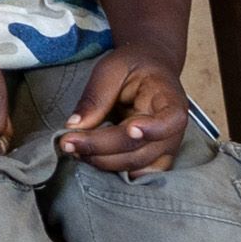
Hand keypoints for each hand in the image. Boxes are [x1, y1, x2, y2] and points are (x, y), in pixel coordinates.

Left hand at [57, 47, 187, 175]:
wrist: (148, 69)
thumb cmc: (132, 67)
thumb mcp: (111, 69)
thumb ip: (96, 97)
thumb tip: (74, 126)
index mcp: (169, 99)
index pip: (172, 120)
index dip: (153, 129)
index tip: (129, 128)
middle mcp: (173, 129)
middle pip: (142, 149)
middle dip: (102, 148)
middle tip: (67, 141)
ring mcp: (165, 147)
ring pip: (136, 166)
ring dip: (102, 161)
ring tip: (73, 148)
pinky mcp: (153, 158)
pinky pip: (136, 174)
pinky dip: (112, 170)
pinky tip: (89, 159)